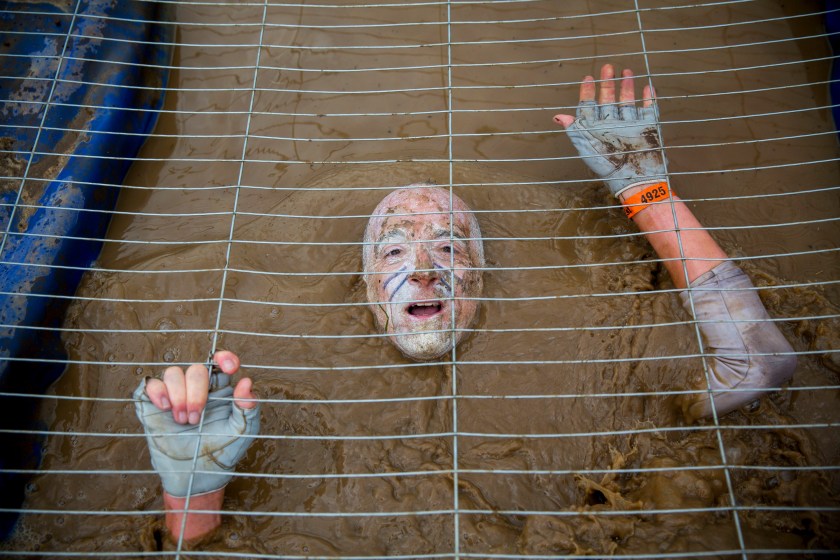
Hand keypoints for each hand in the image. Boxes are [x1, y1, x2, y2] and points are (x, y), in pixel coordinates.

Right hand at [134, 350, 259, 496]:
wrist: (196, 476)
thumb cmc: (223, 451)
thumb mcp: (242, 431)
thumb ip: (248, 408)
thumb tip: (246, 382)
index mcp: (221, 390)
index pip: (221, 363)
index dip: (225, 358)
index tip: (228, 367)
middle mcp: (198, 388)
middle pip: (196, 370)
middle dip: (195, 393)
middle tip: (195, 419)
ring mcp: (176, 395)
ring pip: (173, 373)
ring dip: (178, 395)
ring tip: (182, 420)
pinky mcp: (155, 405)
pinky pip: (151, 384)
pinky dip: (157, 392)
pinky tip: (165, 408)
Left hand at [554, 64, 666, 197]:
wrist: (636, 179)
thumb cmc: (608, 166)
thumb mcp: (587, 147)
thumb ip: (575, 130)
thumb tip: (557, 117)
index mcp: (596, 129)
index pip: (590, 106)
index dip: (587, 92)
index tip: (587, 77)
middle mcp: (613, 125)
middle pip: (609, 99)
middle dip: (608, 83)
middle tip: (608, 67)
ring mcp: (631, 125)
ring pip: (627, 101)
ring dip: (627, 86)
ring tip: (626, 71)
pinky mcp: (648, 127)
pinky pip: (649, 109)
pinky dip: (648, 98)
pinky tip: (647, 86)